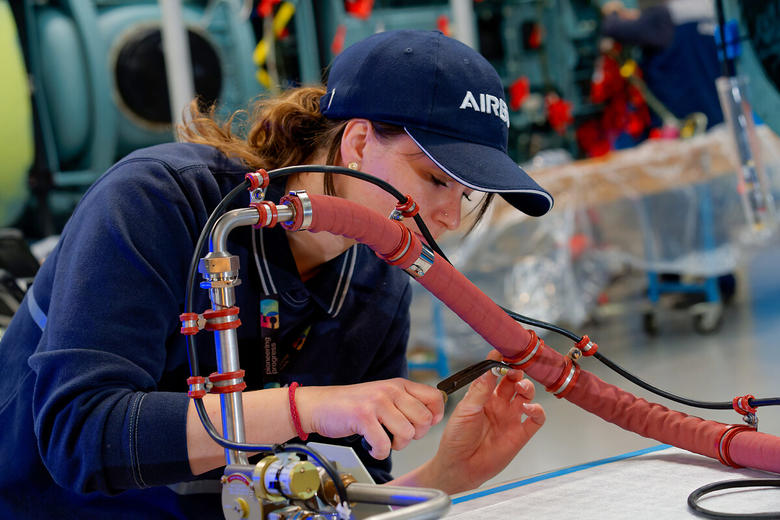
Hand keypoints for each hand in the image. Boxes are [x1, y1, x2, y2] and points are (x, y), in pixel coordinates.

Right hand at [296, 378, 444, 459]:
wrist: (320, 406)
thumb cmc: (352, 404)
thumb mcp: (384, 395)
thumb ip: (406, 402)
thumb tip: (433, 416)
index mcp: (399, 384)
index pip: (435, 397)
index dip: (434, 416)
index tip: (423, 426)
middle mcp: (391, 390)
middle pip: (424, 420)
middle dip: (414, 436)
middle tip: (398, 436)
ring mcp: (377, 402)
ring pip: (407, 434)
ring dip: (396, 446)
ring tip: (384, 441)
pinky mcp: (364, 417)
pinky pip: (385, 445)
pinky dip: (379, 452)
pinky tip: (372, 447)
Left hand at [430, 351, 544, 492]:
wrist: (459, 466)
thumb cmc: (456, 438)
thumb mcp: (466, 409)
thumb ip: (480, 389)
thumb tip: (490, 368)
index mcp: (483, 395)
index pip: (495, 373)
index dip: (500, 363)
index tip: (503, 353)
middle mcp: (499, 404)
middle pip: (514, 381)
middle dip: (516, 372)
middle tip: (515, 370)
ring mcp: (510, 418)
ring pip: (527, 395)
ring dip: (527, 387)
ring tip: (521, 388)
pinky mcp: (520, 434)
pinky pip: (536, 419)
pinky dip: (537, 410)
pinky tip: (528, 408)